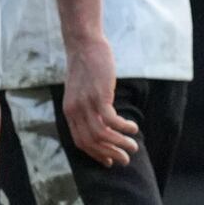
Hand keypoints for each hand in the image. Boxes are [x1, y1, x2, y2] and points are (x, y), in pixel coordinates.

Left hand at [63, 37, 139, 166]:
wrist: (84, 43)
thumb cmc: (86, 64)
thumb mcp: (80, 89)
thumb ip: (86, 105)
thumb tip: (101, 118)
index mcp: (70, 111)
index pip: (80, 141)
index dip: (95, 153)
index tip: (108, 161)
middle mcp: (76, 111)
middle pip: (91, 142)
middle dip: (109, 154)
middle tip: (125, 160)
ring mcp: (86, 104)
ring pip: (103, 135)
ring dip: (119, 144)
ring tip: (133, 147)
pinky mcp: (99, 96)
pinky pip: (112, 121)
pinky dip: (123, 128)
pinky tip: (133, 127)